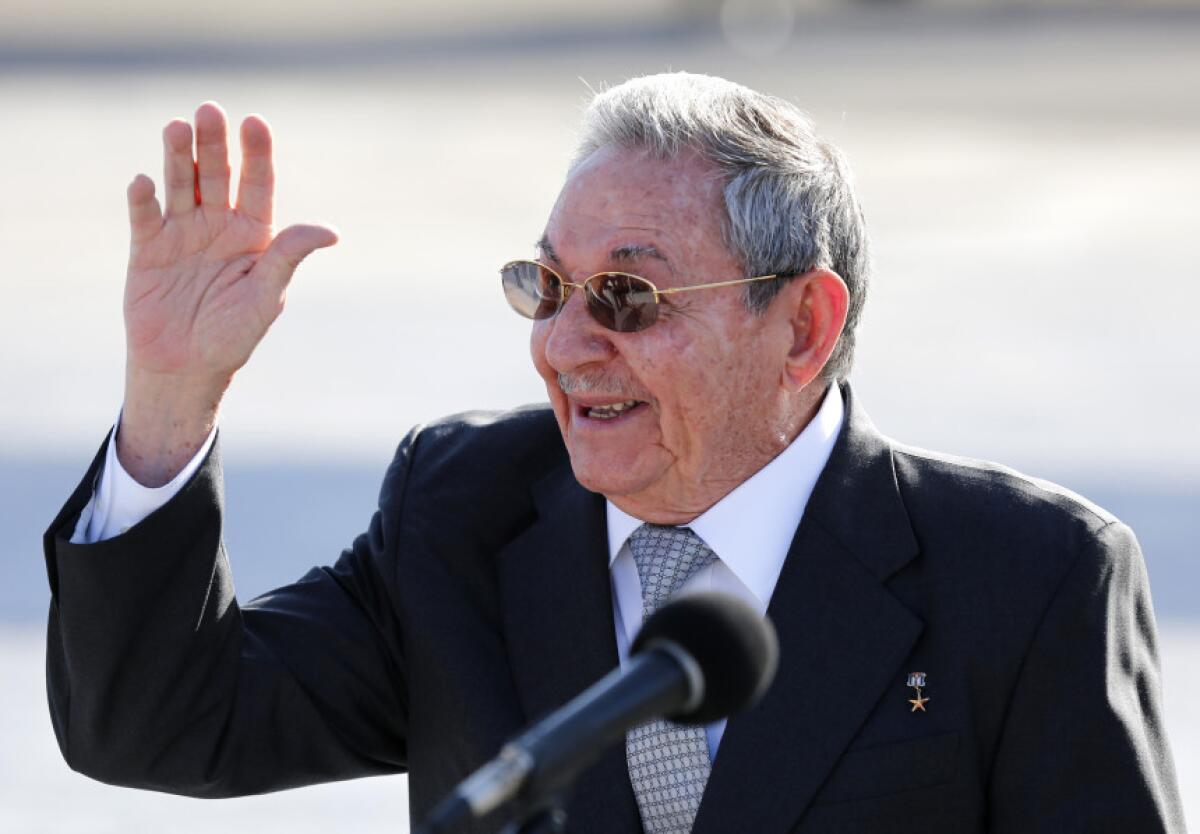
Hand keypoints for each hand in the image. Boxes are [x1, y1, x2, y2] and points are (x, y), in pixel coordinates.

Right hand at [118, 103, 337, 484]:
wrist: (186, 368)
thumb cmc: (234, 335)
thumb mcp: (266, 296)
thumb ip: (288, 257)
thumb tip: (330, 231)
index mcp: (254, 234)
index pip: (257, 184)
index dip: (257, 153)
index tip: (255, 123)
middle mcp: (219, 225)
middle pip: (217, 174)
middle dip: (214, 143)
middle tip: (209, 111)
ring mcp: (182, 233)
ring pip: (181, 185)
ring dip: (178, 157)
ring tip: (176, 128)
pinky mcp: (146, 248)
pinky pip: (145, 216)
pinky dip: (143, 199)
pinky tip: (144, 183)